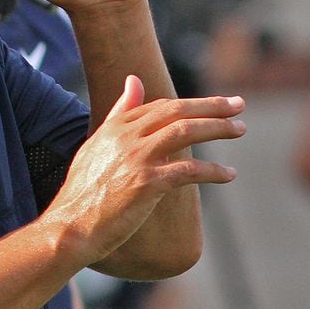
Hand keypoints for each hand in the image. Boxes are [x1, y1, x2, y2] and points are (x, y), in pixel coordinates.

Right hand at [41, 75, 243, 267]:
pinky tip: (228, 174)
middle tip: (239, 105)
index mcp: (113, 128)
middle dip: (212, 106)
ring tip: (239, 129)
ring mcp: (136, 159)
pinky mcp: (147, 183)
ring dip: (217, 128)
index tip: (215, 105)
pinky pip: (189, 170)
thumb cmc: (82, 193)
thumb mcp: (95, 146)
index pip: (160, 106)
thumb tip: (133, 80)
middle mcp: (125, 137)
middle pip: (176, 111)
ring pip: (185, 131)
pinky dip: (213, 171)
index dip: (191, 103)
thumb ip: (117, 113)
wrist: (70, 228)